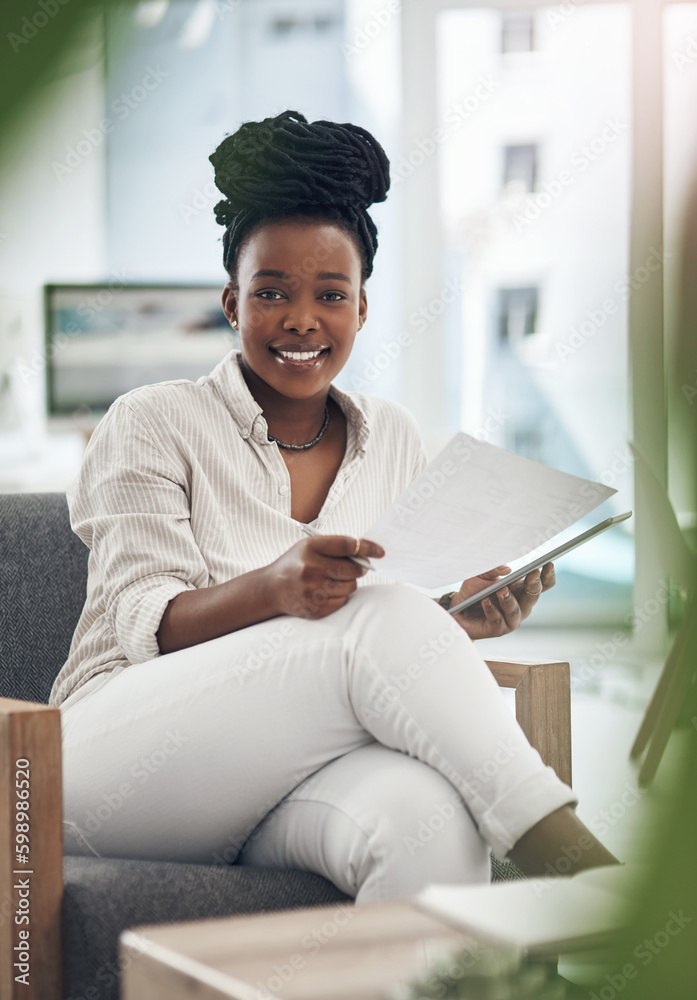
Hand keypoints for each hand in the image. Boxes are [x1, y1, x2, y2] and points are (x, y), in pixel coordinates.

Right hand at [265, 535, 384, 618]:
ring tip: (335, 580)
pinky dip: (340, 596)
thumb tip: (367, 554)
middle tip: (360, 567)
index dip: (367, 548)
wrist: (272, 588)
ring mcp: (311, 590)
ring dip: (349, 583)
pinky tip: (327, 592)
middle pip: (352, 569)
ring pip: (350, 587)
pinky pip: (342, 601)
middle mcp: (310, 568)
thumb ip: (336, 547)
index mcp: (310, 547)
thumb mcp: (310, 547)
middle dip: (361, 568)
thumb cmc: (297, 563)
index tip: (380, 551)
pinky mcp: (314, 608)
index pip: (347, 545)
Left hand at [446, 562, 555, 639]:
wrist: (457, 608)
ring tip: (501, 590)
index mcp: (521, 591)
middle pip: (533, 597)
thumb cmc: (473, 591)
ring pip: (516, 611)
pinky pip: (497, 620)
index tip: (548, 564)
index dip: (547, 576)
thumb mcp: (480, 575)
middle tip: (532, 573)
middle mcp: (520, 607)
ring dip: (509, 600)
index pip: (542, 585)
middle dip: (533, 585)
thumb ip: (492, 570)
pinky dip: (491, 609)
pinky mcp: (497, 630)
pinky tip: (485, 601)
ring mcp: (510, 620)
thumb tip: (506, 569)